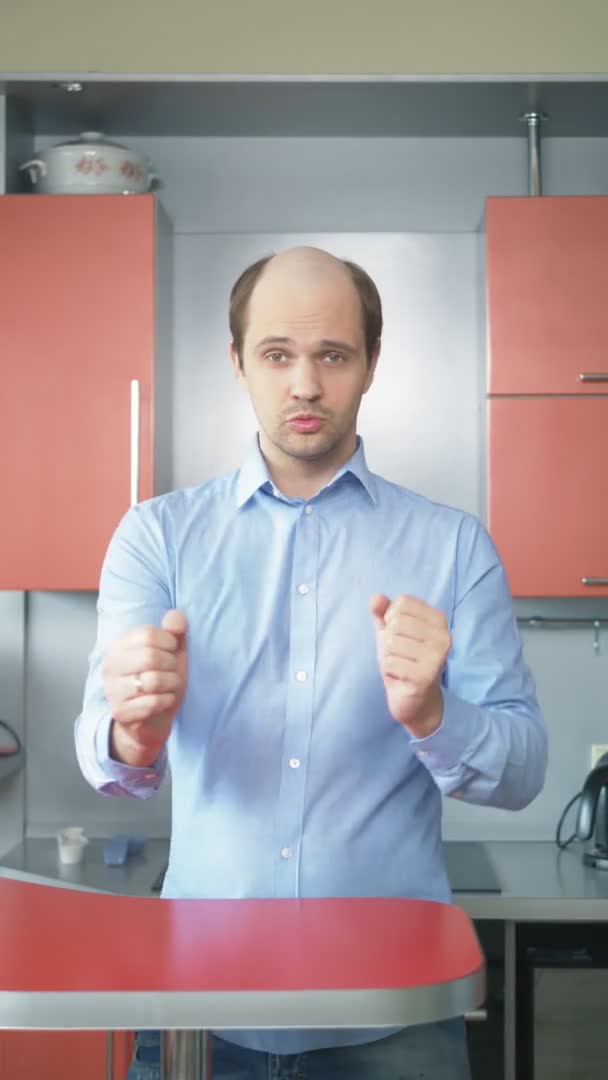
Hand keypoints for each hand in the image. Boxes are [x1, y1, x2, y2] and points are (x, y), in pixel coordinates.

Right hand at [102, 610, 187, 766]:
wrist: (154, 718)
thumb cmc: (163, 679)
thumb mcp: (173, 652)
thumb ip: (175, 631)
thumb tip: (176, 616)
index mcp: (120, 645)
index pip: (148, 633)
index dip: (169, 643)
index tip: (171, 653)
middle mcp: (110, 665)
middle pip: (150, 656)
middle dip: (171, 666)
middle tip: (171, 673)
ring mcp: (112, 690)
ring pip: (153, 681)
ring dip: (171, 685)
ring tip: (169, 687)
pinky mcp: (120, 712)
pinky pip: (152, 703)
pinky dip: (166, 701)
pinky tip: (163, 701)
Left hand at [370, 594, 450, 737]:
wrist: (416, 700)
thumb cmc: (404, 660)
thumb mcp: (390, 632)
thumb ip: (382, 612)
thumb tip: (376, 598)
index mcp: (439, 620)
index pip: (402, 603)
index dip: (390, 618)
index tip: (400, 634)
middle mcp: (443, 637)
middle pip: (395, 623)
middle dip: (388, 641)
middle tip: (400, 654)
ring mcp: (437, 657)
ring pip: (391, 643)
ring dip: (388, 657)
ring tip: (401, 666)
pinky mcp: (426, 676)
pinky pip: (390, 662)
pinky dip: (389, 671)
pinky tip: (401, 677)